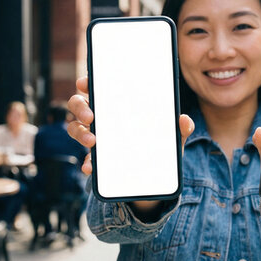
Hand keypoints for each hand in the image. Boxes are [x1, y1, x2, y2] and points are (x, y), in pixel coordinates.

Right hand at [66, 76, 194, 211]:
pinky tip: (90, 167)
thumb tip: (184, 120)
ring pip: (75, 128)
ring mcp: (96, 137)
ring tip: (91, 142)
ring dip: (79, 133)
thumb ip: (179, 129)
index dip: (88, 82)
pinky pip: (86, 158)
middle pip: (79, 104)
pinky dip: (86, 162)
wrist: (154, 178)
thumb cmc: (159, 147)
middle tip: (90, 116)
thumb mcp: (171, 138)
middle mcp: (102, 118)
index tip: (86, 83)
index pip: (99, 88)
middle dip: (80, 107)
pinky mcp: (96, 159)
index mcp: (118, 106)